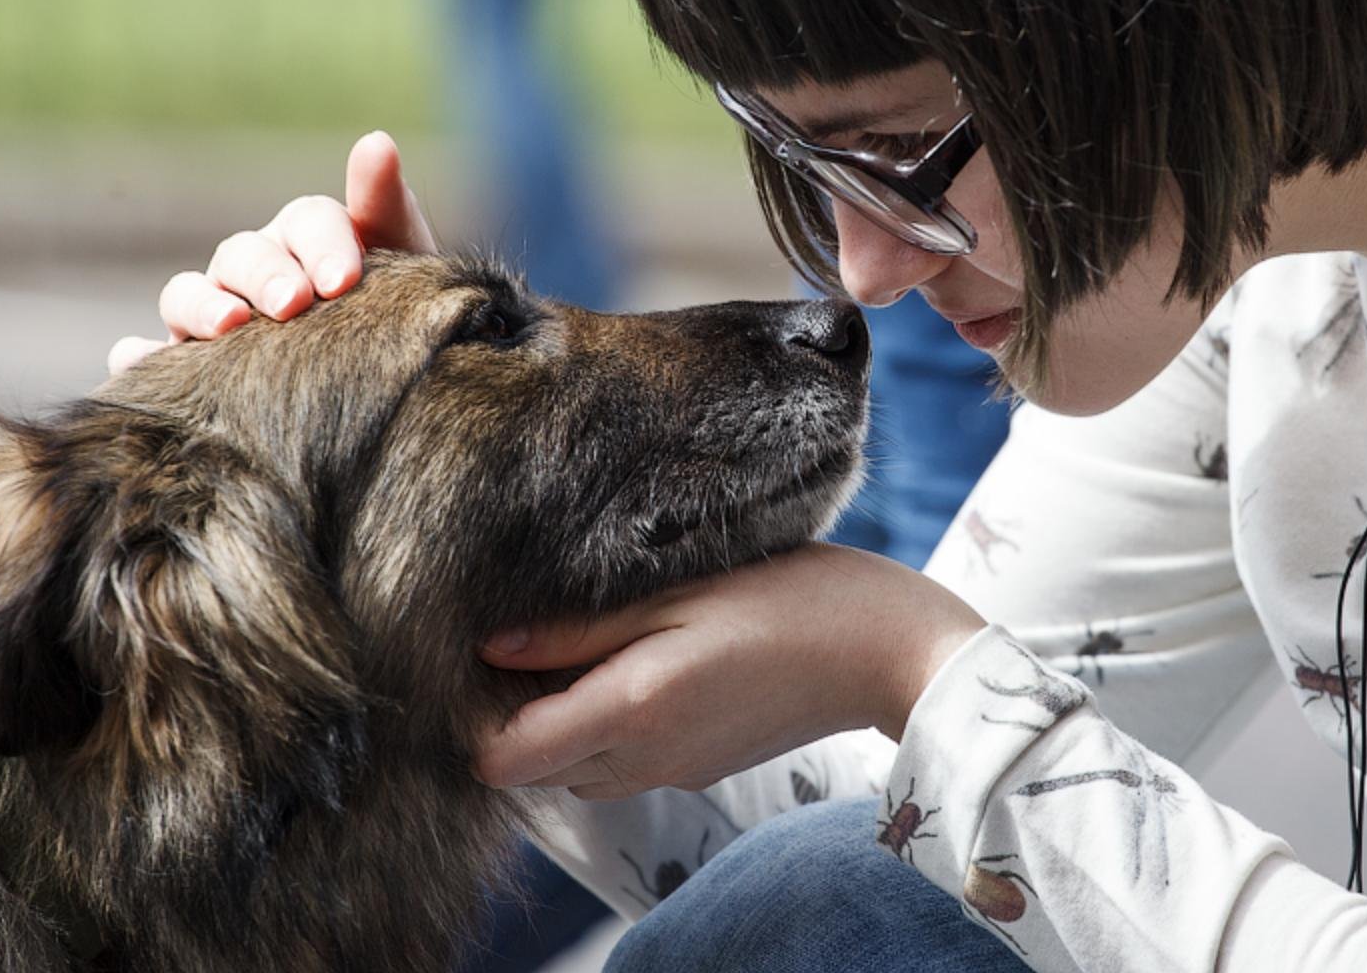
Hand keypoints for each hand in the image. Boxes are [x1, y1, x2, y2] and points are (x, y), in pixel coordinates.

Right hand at [109, 131, 437, 371]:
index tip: (344, 281)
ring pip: (186, 294)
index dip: (323, 246)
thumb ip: (386, 207)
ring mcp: (212, 315)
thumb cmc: (396, 316)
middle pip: (243, 255)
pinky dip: (138, 356)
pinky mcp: (184, 365)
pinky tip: (138, 361)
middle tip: (293, 305)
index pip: (307, 222)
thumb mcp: (404, 264)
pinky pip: (147, 356)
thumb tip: (376, 141)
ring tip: (228, 326)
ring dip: (201, 305)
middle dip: (266, 276)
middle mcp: (253, 270)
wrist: (387, 386)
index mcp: (306, 238)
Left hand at [474, 544, 986, 799]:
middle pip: (533, 767)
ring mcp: (673, 772)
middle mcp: (643, 760)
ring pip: (578, 767)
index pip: (500, 760)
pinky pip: (626, 760)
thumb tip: (491, 648)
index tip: (492, 653)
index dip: (479, 713)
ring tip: (603, 640)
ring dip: (569, 717)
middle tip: (546, 632)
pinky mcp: (700, 768)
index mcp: (630, 711)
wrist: (887, 650)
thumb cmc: (793, 600)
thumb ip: (580, 629)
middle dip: (522, 711)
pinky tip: (650, 657)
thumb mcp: (680, 593)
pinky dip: (615, 720)